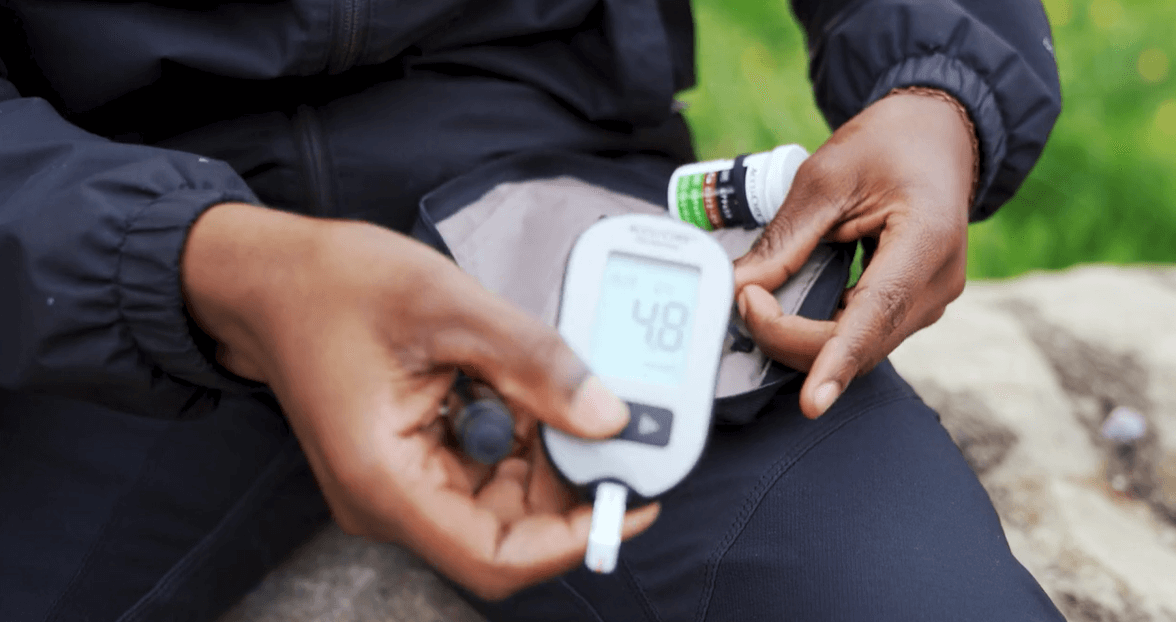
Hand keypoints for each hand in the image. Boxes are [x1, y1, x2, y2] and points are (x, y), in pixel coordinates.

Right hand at [181, 203, 658, 598]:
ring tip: (541, 383)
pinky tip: (512, 383)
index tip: (627, 503)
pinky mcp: (409, 463)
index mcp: (385, 481)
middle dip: (563, 484)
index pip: (496, 557)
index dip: (572, 540)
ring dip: (541, 454)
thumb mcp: (448, 307)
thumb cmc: (334, 287)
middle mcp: (389, 500)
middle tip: (601, 422)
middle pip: (505, 533)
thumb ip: (534, 363)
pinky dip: (516, 435)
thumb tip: (607, 418)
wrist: (271, 277)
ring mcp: (398, 485)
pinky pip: (481, 470)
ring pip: (499, 501)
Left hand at [733, 91, 974, 418]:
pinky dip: (819, 331)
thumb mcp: (825, 178)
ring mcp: (928, 300)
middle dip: (792, 336)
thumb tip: (739, 288)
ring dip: (803, 338)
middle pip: (861, 343)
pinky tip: (786, 310)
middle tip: (745, 298)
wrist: (936, 134)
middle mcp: (937, 283)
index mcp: (926, 241)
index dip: (838, 361)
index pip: (877, 314)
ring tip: (759, 300)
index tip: (812, 401)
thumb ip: (784, 241)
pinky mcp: (910, 305)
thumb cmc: (887, 145)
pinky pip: (862, 335)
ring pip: (860, 348)